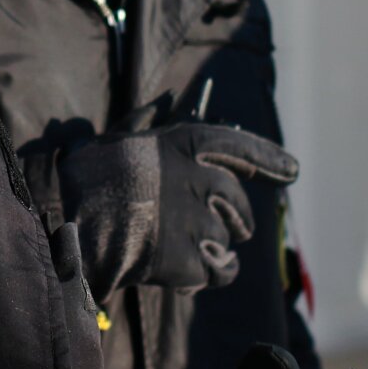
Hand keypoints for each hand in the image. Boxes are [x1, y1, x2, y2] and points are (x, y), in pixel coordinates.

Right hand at [58, 121, 297, 296]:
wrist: (75, 229)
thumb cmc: (90, 182)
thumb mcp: (116, 140)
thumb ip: (147, 121)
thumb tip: (169, 96)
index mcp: (182, 146)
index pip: (238, 146)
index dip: (268, 158)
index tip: (292, 172)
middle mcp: (198, 180)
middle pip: (237, 200)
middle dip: (237, 215)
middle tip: (228, 227)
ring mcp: (199, 220)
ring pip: (227, 236)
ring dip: (214, 245)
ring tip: (186, 248)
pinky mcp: (195, 259)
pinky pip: (222, 270)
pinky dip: (215, 272)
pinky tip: (194, 272)